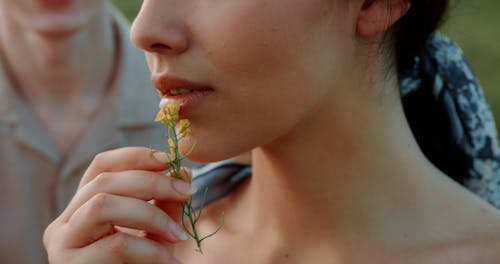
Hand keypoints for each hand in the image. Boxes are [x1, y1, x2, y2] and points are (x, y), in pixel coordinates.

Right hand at [43, 147, 194, 263]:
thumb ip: (165, 204)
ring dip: (150, 213)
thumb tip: (184, 172)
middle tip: (185, 191)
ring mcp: (63, 244)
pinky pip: (116, 245)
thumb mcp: (154, 231)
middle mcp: (64, 222)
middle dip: (151, 182)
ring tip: (178, 234)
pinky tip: (170, 261)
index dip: (134, 156)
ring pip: (103, 204)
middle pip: (103, 181)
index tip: (169, 159)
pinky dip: (150, 250)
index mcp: (81, 208)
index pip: (100, 166)